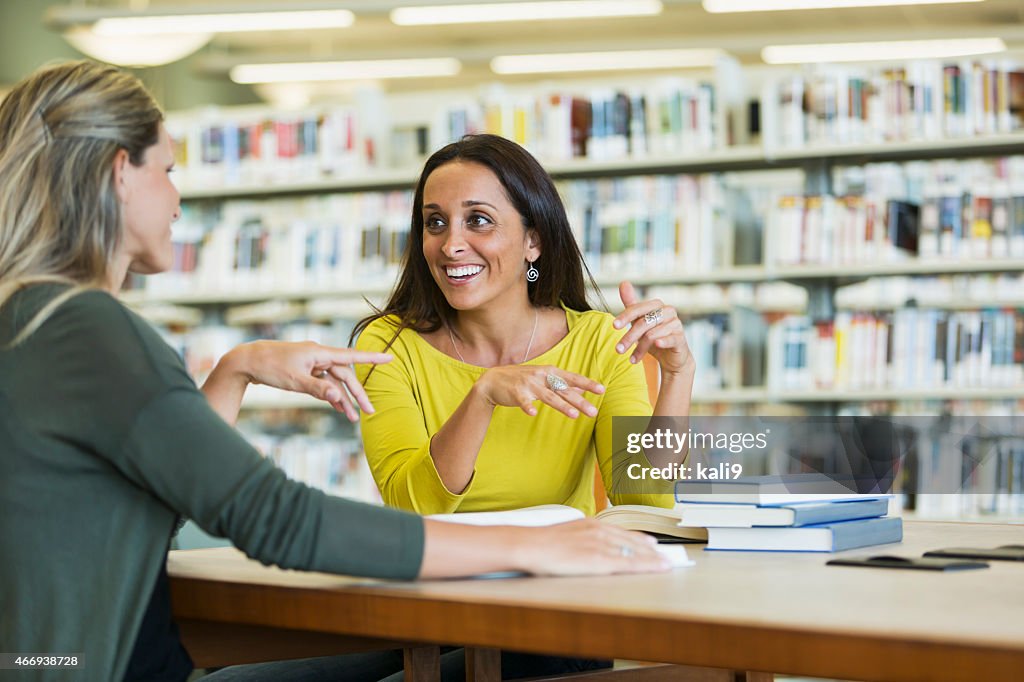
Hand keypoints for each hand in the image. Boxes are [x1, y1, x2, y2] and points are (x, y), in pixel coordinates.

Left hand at [226, 341, 392, 420]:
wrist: (247, 361)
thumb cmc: (270, 367)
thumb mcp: (295, 380)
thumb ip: (318, 388)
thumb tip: (339, 396)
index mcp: (320, 353)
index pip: (352, 356)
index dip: (372, 358)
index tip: (390, 358)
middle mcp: (319, 356)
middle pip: (345, 375)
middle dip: (357, 394)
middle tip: (369, 412)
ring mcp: (313, 364)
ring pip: (335, 382)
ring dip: (344, 399)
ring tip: (353, 418)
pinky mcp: (306, 371)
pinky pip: (324, 384)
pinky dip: (331, 395)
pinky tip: (338, 408)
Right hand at [474, 364, 604, 418]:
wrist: (493, 381)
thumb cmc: (521, 379)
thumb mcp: (543, 378)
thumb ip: (561, 383)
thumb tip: (581, 388)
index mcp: (549, 372)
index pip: (572, 379)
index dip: (587, 384)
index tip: (602, 390)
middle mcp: (541, 376)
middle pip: (564, 390)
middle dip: (580, 401)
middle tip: (593, 412)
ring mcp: (529, 384)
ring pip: (548, 396)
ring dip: (561, 405)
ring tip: (574, 415)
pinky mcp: (516, 393)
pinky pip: (523, 402)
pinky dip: (528, 407)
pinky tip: (534, 413)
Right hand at [513, 519, 669, 575]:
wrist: (530, 545)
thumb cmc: (542, 542)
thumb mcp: (566, 533)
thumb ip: (582, 538)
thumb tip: (587, 546)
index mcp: (592, 525)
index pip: (622, 532)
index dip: (640, 539)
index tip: (651, 543)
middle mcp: (600, 531)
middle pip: (633, 541)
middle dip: (651, 549)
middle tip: (665, 555)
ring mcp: (601, 545)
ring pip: (635, 552)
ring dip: (653, 558)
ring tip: (667, 563)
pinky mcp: (600, 560)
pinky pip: (629, 563)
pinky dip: (647, 566)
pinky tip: (658, 568)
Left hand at [612, 281, 693, 376]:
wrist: (672, 356)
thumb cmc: (654, 336)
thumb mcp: (640, 321)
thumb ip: (631, 305)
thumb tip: (623, 282)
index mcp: (657, 305)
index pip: (638, 309)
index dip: (625, 316)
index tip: (613, 326)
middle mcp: (668, 311)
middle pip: (644, 323)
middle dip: (629, 337)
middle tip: (618, 350)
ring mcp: (676, 324)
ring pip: (652, 334)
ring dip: (640, 348)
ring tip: (631, 359)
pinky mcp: (681, 338)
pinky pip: (670, 339)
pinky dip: (662, 342)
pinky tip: (655, 347)